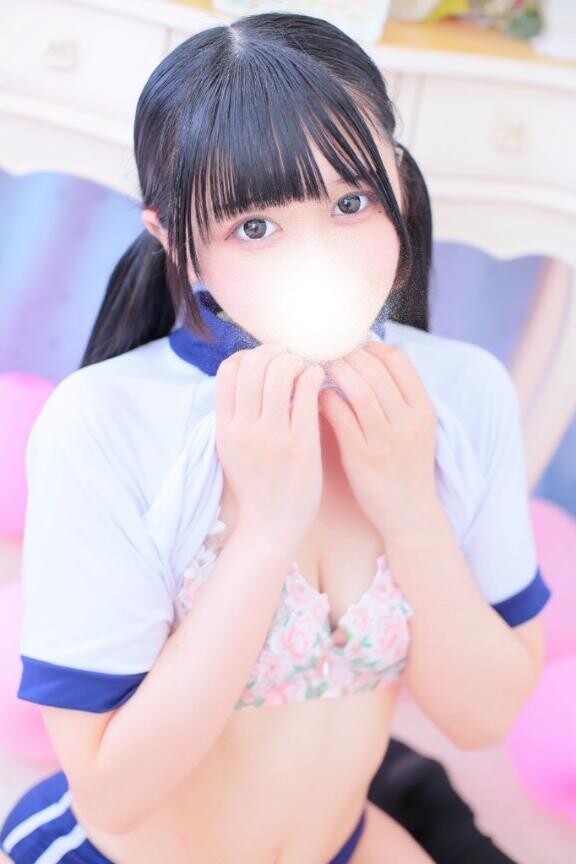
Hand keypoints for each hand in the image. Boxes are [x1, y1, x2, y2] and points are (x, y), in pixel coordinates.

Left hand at [319, 342, 438, 535]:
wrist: (409, 514)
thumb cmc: (407, 467)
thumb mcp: (418, 429)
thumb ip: (401, 398)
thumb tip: (373, 360)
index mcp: (423, 410)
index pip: (399, 361)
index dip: (373, 348)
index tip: (355, 349)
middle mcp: (407, 422)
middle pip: (375, 371)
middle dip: (348, 357)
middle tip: (330, 355)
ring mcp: (385, 440)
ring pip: (358, 389)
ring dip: (336, 373)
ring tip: (321, 370)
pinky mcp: (362, 457)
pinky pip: (341, 417)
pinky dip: (326, 400)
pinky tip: (317, 396)